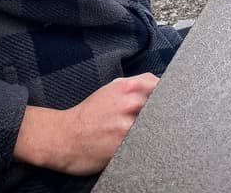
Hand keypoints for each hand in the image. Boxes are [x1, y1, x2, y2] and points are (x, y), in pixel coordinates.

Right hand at [14, 73, 158, 174]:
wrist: (64, 137)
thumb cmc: (90, 113)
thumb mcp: (111, 90)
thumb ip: (136, 86)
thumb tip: (160, 86)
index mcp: (126, 87)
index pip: (159, 84)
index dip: (165, 93)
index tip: (166, 100)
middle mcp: (128, 103)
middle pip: (161, 105)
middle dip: (160, 112)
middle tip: (155, 118)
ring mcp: (126, 126)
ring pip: (154, 126)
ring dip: (152, 130)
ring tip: (142, 132)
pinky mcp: (123, 147)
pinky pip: (143, 145)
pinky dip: (144, 145)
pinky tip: (137, 144)